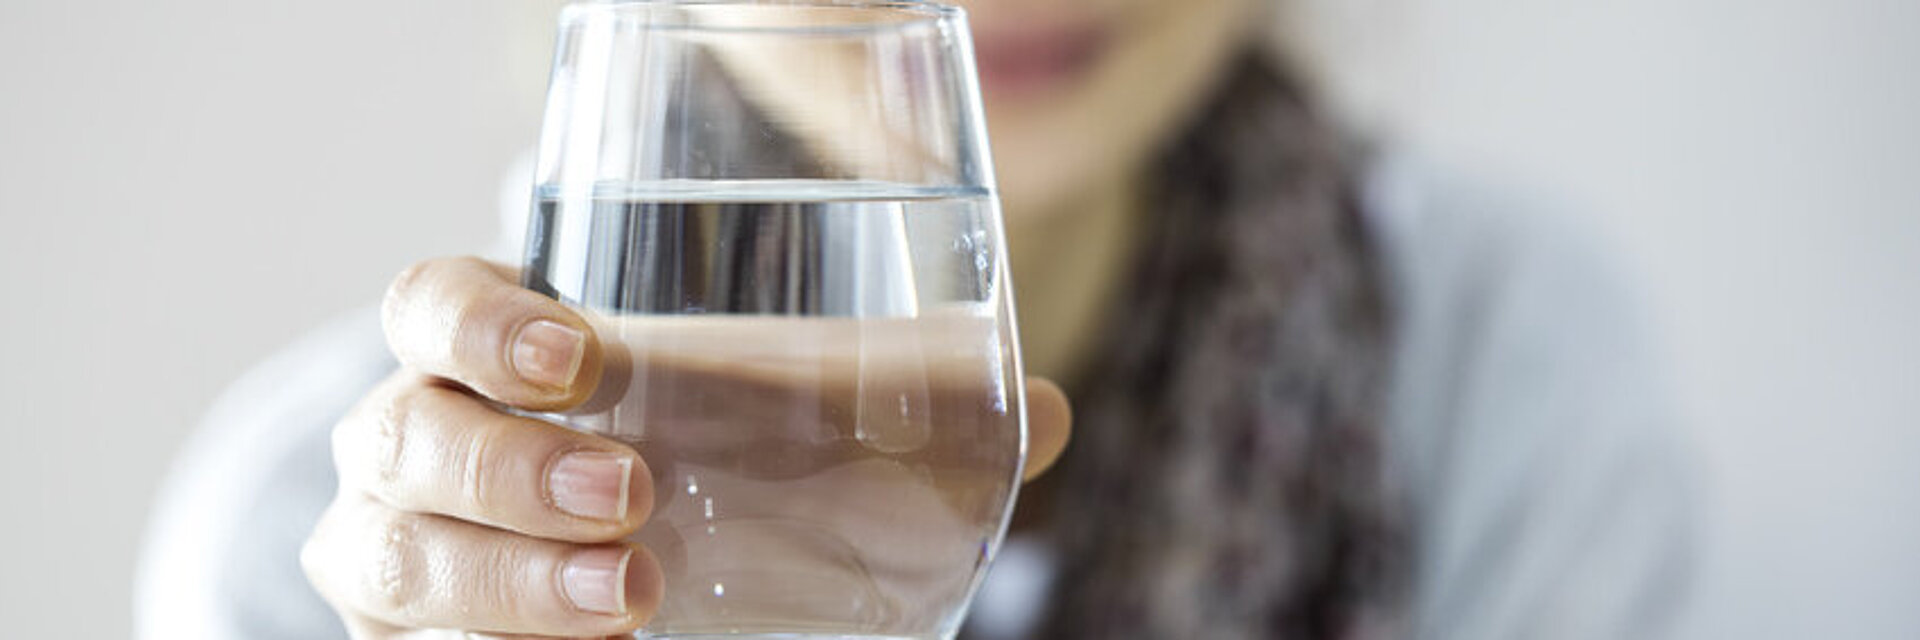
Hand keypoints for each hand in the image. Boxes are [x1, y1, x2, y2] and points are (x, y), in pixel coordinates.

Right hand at [300, 256, 1070, 637]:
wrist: (563, 582)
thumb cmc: (656, 468)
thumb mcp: (735, 430)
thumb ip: (865, 414)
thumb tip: (1043, 414)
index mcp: (475, 361)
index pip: (428, 305)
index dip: (481, 321)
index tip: (582, 355)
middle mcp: (409, 449)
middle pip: (401, 435)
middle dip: (508, 465)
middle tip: (631, 494)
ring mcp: (391, 556)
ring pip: (391, 560)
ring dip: (503, 582)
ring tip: (626, 598)